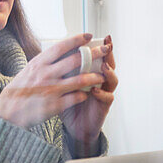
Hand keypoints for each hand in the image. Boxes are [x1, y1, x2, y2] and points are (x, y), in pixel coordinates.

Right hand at [0, 34, 105, 129]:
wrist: (7, 113)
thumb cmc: (19, 90)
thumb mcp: (29, 70)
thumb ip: (45, 61)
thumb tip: (61, 49)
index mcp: (39, 63)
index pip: (61, 47)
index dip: (77, 39)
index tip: (89, 35)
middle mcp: (46, 74)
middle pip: (75, 60)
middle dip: (94, 54)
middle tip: (106, 50)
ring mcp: (51, 90)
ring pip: (80, 80)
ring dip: (94, 77)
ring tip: (103, 76)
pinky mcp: (54, 105)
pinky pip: (75, 98)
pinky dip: (84, 95)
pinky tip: (88, 94)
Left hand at [62, 35, 117, 155]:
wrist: (74, 127)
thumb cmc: (68, 105)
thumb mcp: (62, 85)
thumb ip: (61, 71)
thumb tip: (50, 54)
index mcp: (90, 73)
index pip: (94, 56)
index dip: (94, 46)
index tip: (91, 35)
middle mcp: (101, 81)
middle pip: (108, 63)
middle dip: (108, 54)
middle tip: (106, 46)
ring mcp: (104, 92)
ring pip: (113, 79)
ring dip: (109, 72)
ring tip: (103, 66)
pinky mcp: (104, 106)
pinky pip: (108, 97)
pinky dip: (102, 93)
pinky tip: (95, 90)